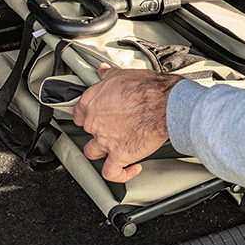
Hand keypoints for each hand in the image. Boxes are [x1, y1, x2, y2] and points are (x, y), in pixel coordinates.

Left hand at [74, 64, 182, 182]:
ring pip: (93, 153)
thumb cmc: (147, 88)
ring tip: (117, 149)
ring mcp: (105, 141)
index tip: (97, 118)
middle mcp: (94, 123)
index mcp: (91, 103)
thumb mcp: (123, 74)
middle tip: (115, 130)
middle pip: (87, 134)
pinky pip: (111, 173)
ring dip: (104, 153)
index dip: (88, 118)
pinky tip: (130, 168)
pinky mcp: (119, 156)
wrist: (166, 103)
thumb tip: (102, 70)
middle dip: (99, 133)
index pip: (79, 115)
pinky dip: (120, 174)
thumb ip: (108, 75)